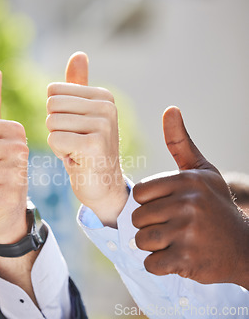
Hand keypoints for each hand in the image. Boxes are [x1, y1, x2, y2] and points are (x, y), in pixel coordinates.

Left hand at [46, 52, 126, 226]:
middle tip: (73, 142)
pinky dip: (60, 153)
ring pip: (52, 123)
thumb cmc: (85, 149)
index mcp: (102, 96)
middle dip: (55, 128)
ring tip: (76, 150)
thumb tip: (79, 54)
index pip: (53, 92)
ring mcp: (103, 124)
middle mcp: (106, 106)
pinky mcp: (95, 143)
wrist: (102, 186)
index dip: (56, 114)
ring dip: (57, 142)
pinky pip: (55, 139)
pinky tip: (76, 159)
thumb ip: (78, 86)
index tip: (73, 130)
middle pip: (51, 106)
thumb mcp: (81, 115)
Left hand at [132, 106, 248, 287]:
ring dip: (154, 245)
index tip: (168, 207)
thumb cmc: (215, 206)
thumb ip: (180, 143)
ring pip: (141, 240)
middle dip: (151, 225)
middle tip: (175, 227)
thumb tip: (170, 109)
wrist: (244, 247)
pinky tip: (179, 257)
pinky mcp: (187, 259)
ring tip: (176, 241)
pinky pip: (151, 263)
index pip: (138, 194)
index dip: (149, 204)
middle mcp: (188, 204)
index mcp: (186, 181)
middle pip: (137, 218)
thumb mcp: (202, 171)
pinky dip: (160, 265)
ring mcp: (188, 232)